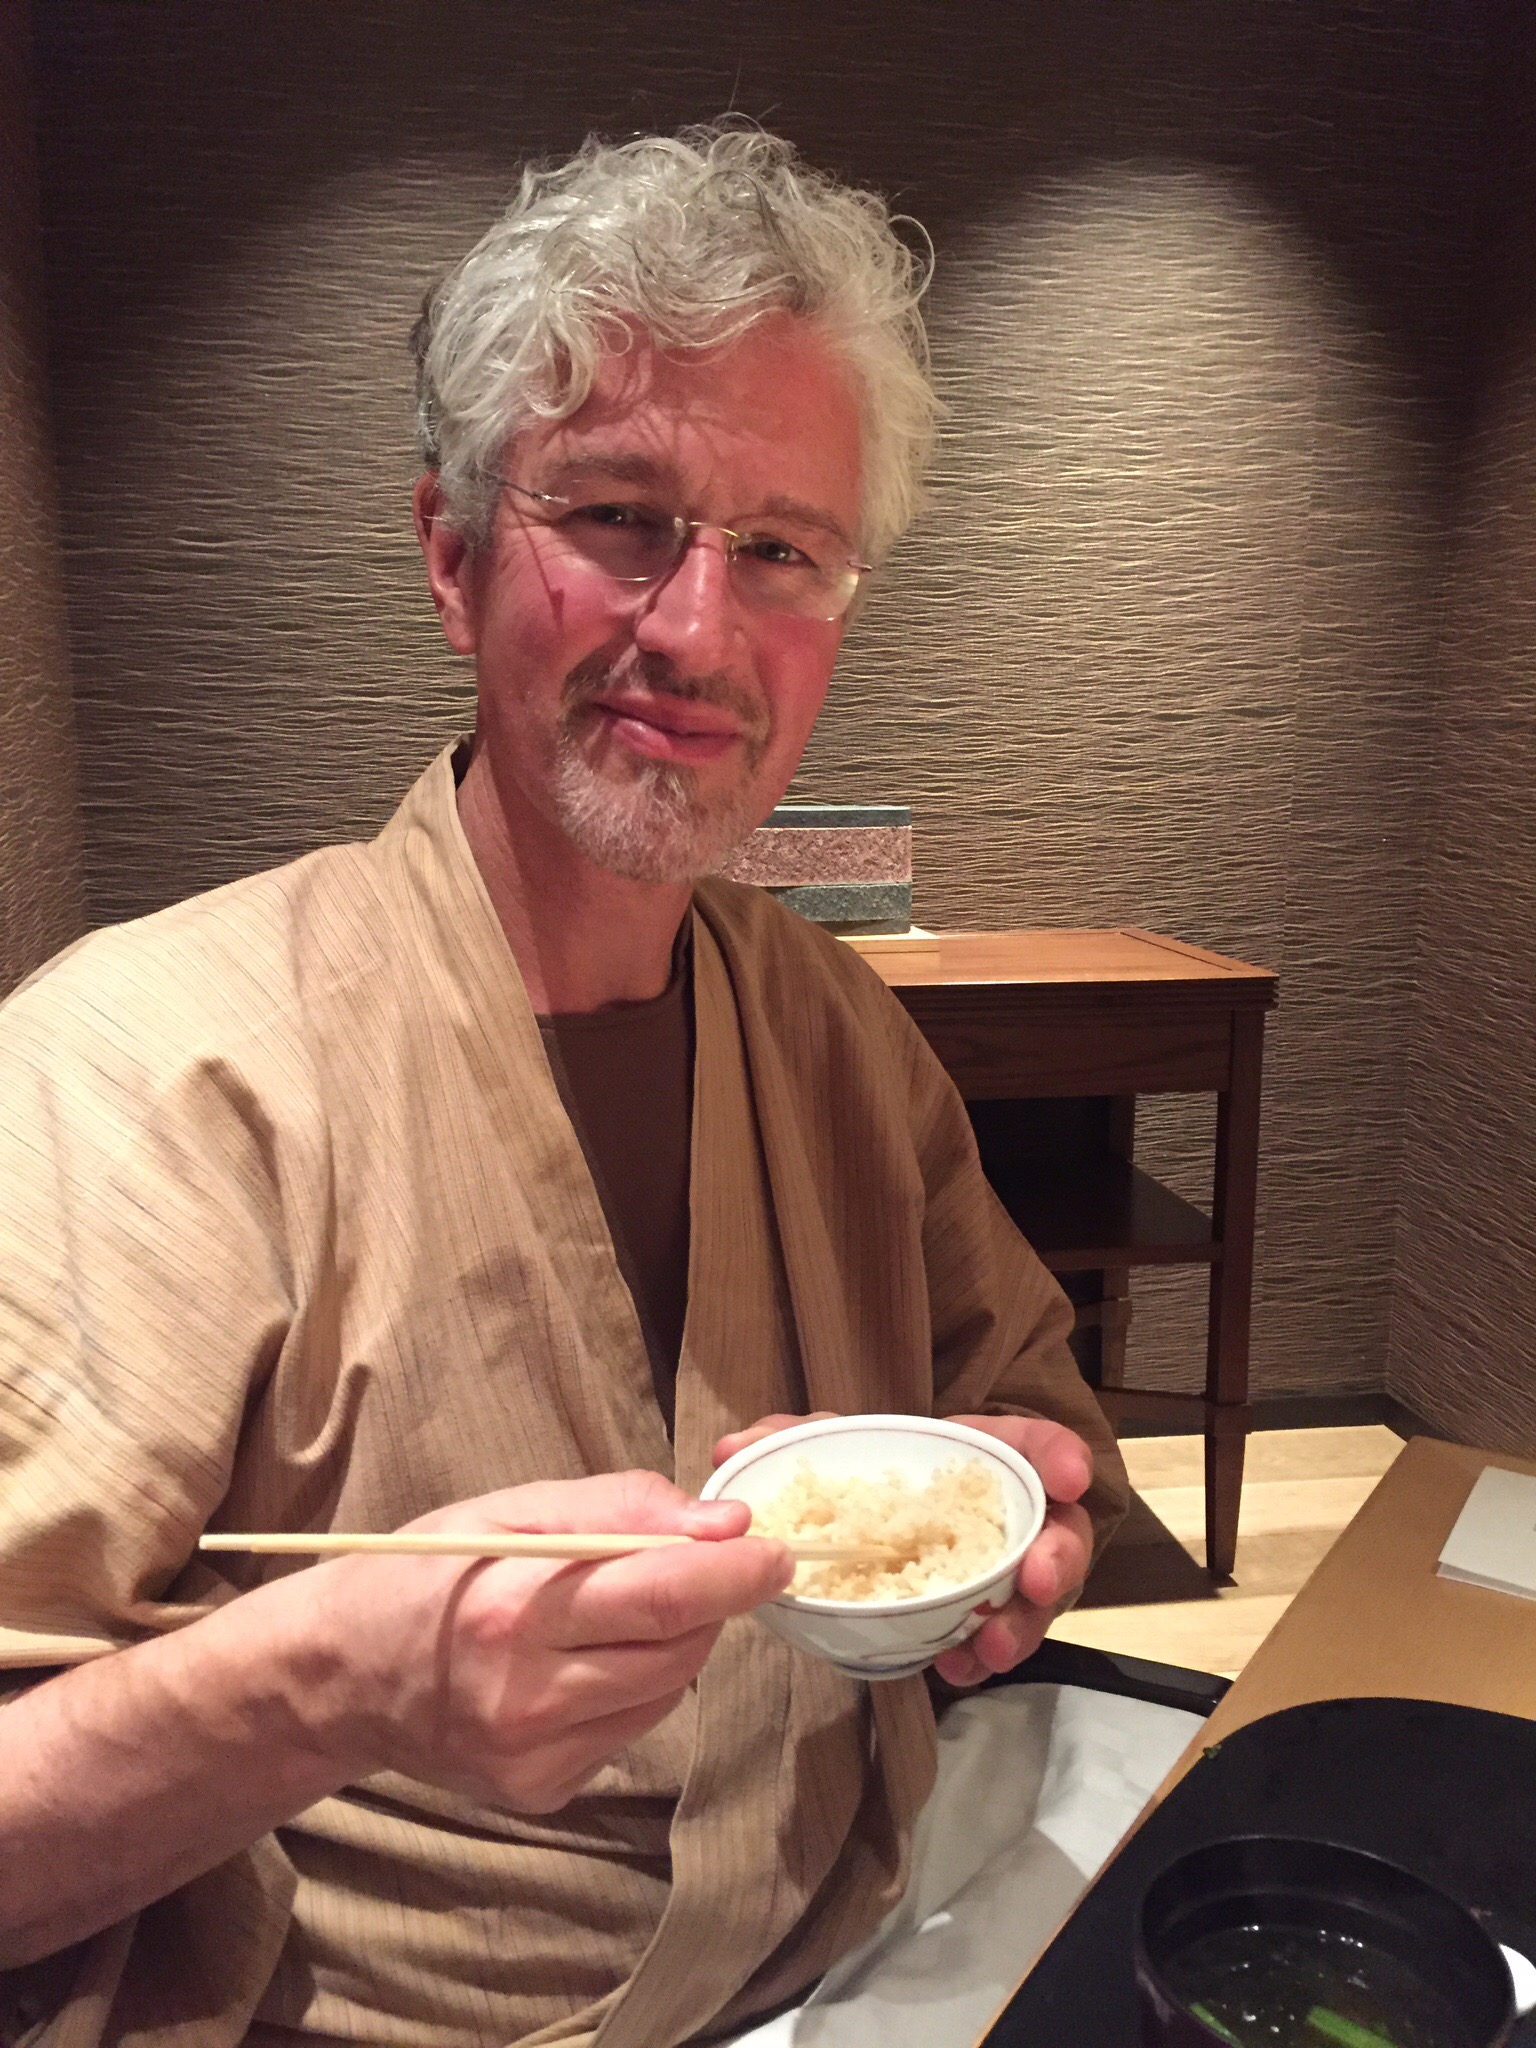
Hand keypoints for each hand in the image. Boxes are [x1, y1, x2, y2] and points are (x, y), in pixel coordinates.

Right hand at [285, 1469, 793, 1813]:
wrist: (338, 1677)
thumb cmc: (426, 1572)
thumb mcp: (509, 1509)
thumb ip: (619, 1507)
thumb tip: (723, 1524)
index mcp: (513, 1611)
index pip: (663, 1596)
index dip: (737, 1574)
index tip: (779, 1550)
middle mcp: (525, 1696)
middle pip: (679, 1650)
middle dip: (712, 1601)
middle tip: (701, 1563)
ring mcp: (533, 1756)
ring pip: (667, 1691)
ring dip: (675, 1643)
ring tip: (618, 1609)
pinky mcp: (541, 1791)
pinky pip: (631, 1728)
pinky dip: (634, 1685)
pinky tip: (582, 1662)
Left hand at [711, 1412, 1094, 1685]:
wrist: (848, 1532)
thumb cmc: (854, 1473)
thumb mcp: (824, 1447)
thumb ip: (786, 1438)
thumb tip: (734, 1448)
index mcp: (975, 1460)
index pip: (1035, 1448)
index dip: (1060, 1455)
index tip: (1070, 1475)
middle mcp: (998, 1517)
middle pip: (1056, 1533)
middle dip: (1057, 1558)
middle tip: (1038, 1580)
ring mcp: (990, 1572)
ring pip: (1031, 1600)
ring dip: (1019, 1624)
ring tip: (991, 1646)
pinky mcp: (967, 1617)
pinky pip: (986, 1639)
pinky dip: (974, 1654)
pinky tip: (955, 1665)